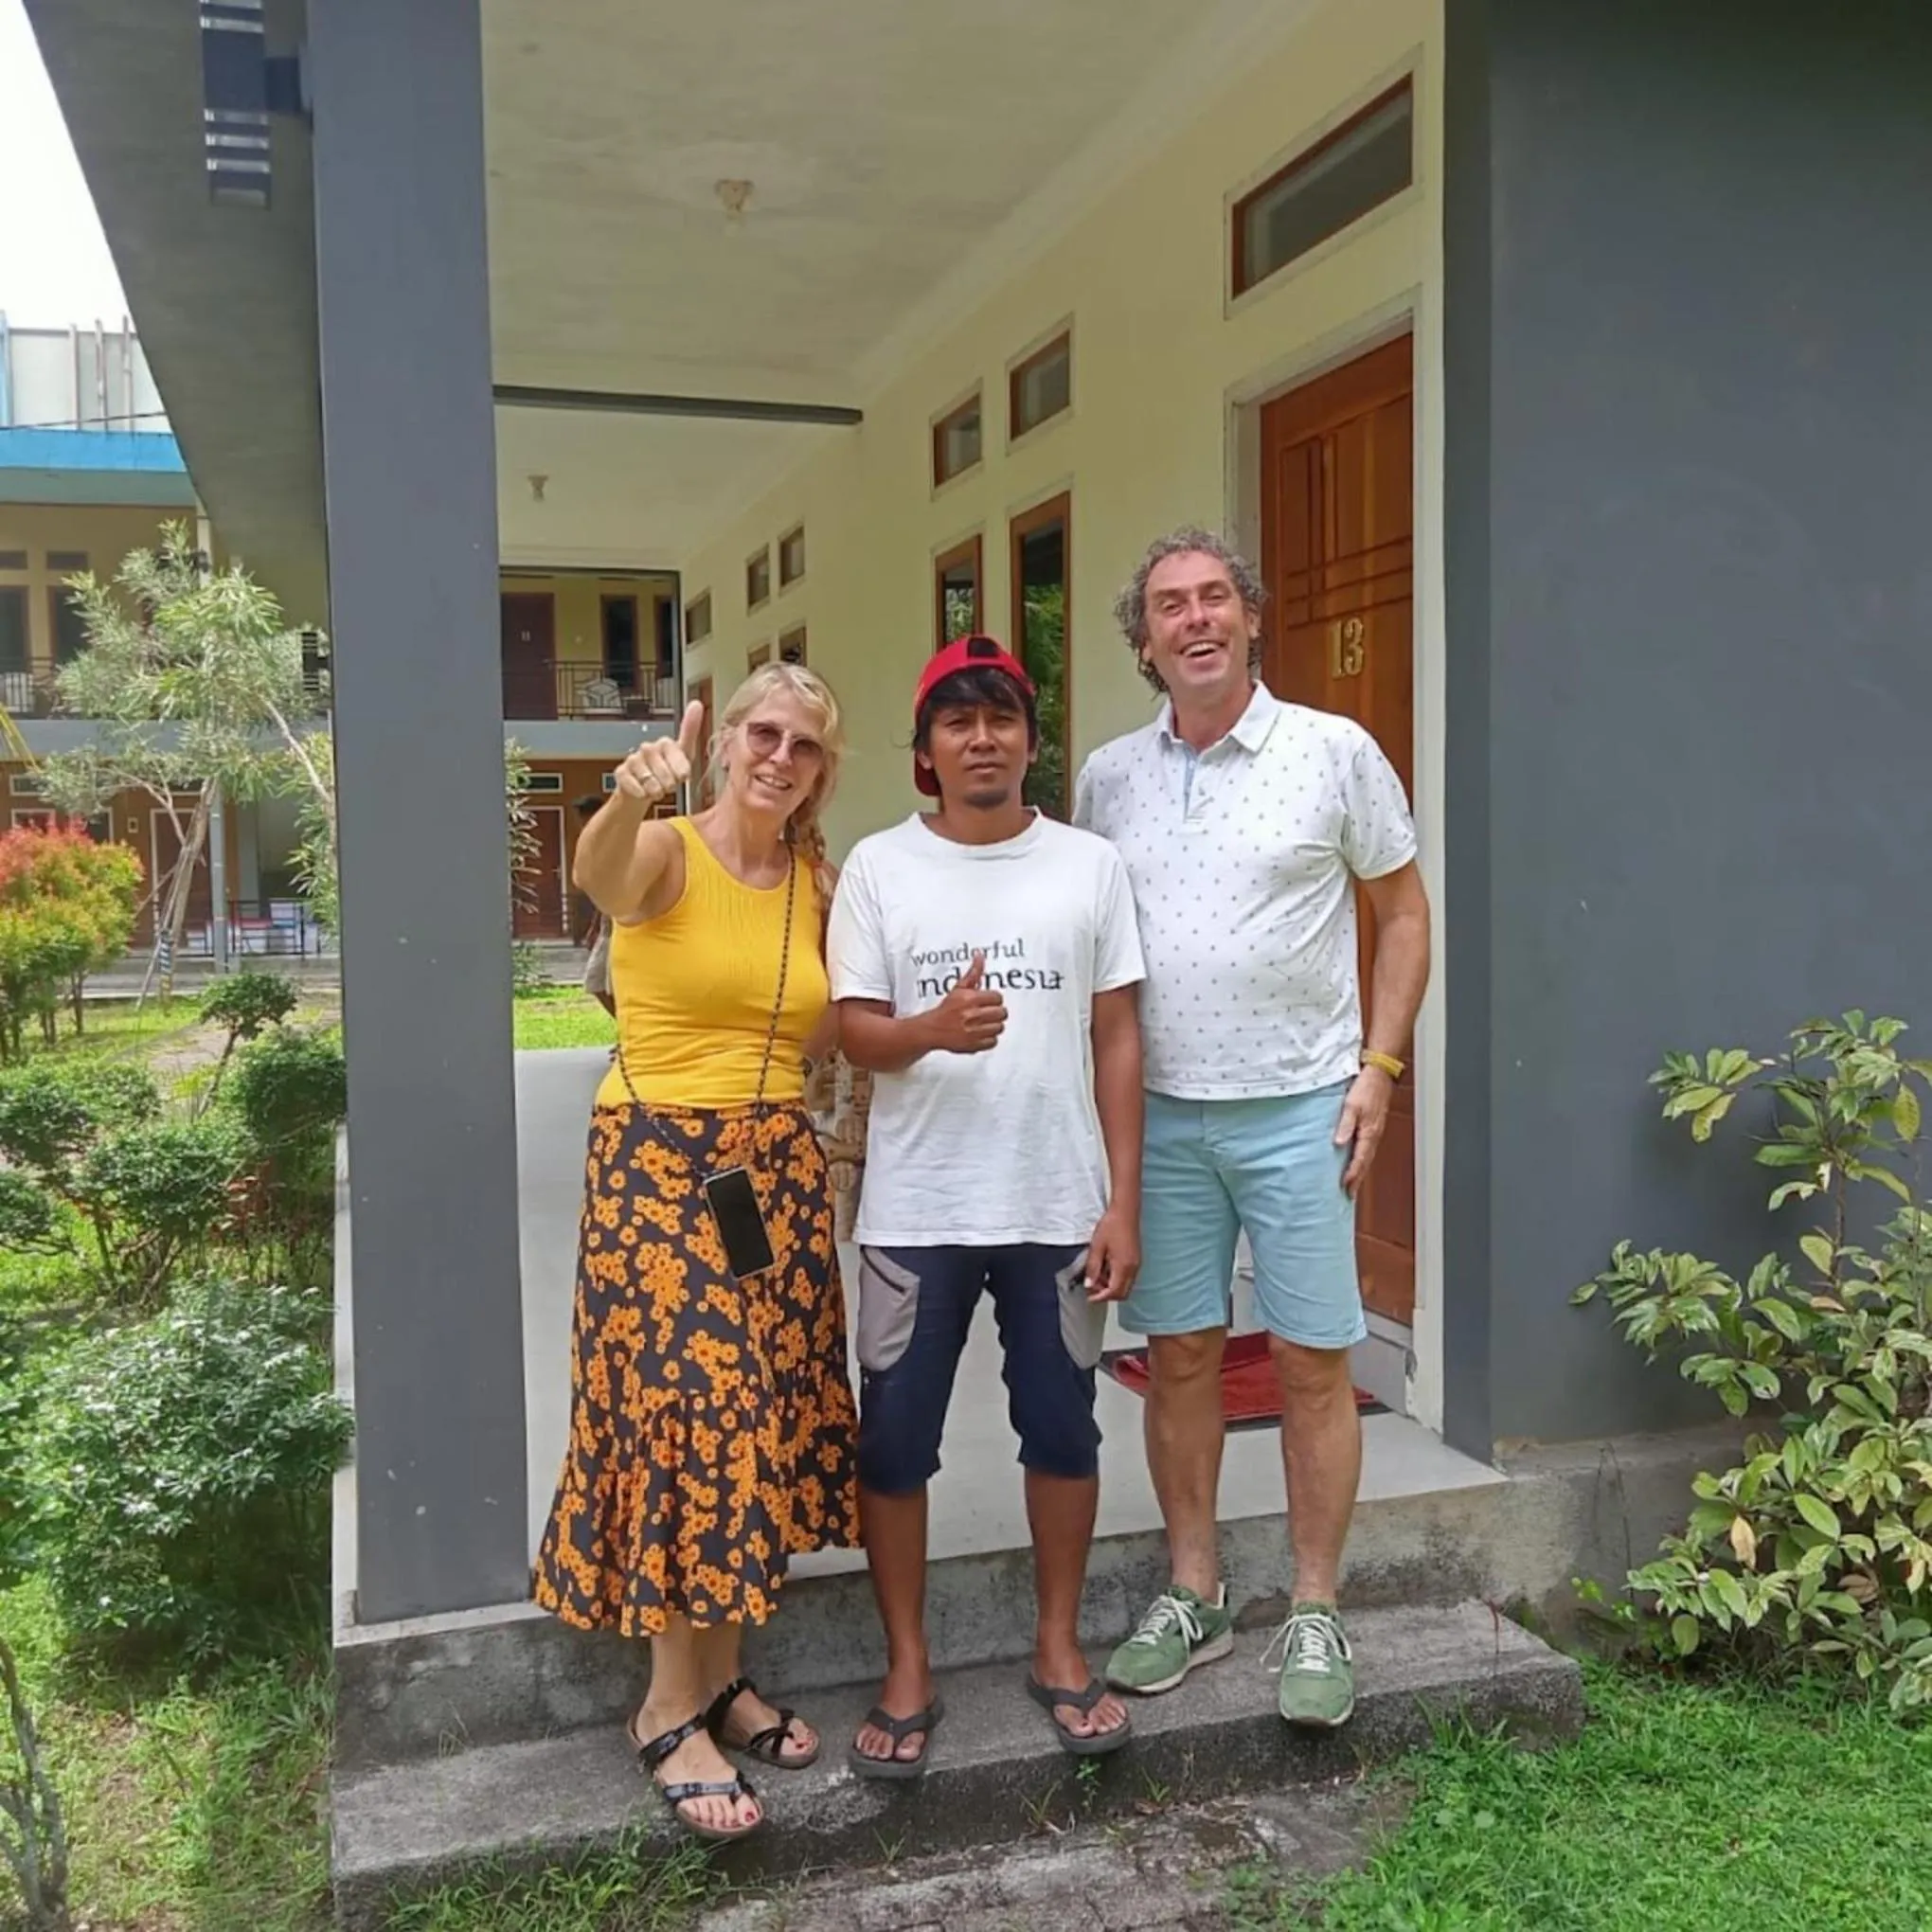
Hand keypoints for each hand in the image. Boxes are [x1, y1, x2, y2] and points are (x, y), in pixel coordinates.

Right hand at [613, 701, 704, 807]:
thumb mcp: (685, 756)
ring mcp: (633, 760)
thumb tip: (696, 703)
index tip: (681, 777)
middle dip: (669, 786)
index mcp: (665, 743)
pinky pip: (635, 787)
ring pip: (651, 782)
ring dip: (656, 791)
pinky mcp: (621, 772)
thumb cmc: (667, 771)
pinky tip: (643, 791)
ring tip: (656, 788)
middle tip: (667, 785)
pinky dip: (642, 794)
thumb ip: (690, 731)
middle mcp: (648, 748)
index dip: (681, 774)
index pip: (680, 761)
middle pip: (666, 775)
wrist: (644, 789)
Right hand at [922, 952, 1005, 1054]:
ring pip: (999, 1027)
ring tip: (984, 1023)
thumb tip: (980, 956)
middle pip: (1001, 1013)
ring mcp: (974, 1031)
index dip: (993, 999)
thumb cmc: (946, 1010)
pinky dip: (989, 1039)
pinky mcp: (974, 1045)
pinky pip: (993, 1041)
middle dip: (995, 1012)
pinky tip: (981, 1033)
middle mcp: (972, 1015)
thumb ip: (973, 973)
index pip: (998, 997)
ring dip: (994, 1025)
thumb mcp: (959, 988)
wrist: (932, 1029)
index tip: (988, 1001)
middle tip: (987, 1012)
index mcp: (970, 999)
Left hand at [1083, 1203, 1139, 1302]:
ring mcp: (1137, 1265)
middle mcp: (1133, 1268)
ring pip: (1126, 1286)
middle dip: (1107, 1294)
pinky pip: (1128, 1277)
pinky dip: (1117, 1279)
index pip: (1114, 1292)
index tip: (1089, 1297)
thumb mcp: (1096, 1247)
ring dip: (1112, 1287)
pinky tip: (1107, 1268)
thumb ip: (1093, 1268)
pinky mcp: (1136, 1260)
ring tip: (1098, 1275)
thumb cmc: (1111, 1226)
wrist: (1125, 1212)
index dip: (1100, 1297)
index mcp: (1123, 1266)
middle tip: (1093, 1286)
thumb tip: (1089, 1285)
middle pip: (1122, 1293)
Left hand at [1335, 1065, 1394, 1196]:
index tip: (1344, 1187)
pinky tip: (1356, 1161)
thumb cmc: (1366, 1088)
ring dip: (1360, 1171)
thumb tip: (1339, 1143)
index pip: (1359, 1160)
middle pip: (1365, 1163)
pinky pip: (1368, 1148)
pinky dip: (1362, 1159)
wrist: (1379, 1074)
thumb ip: (1345, 1124)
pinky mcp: (1373, 1126)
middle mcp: (1374, 1135)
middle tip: (1349, 1195)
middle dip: (1357, 1179)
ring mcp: (1375, 1131)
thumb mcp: (1351, 1105)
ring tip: (1352, 1184)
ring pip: (1367, 1157)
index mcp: (1369, 1132)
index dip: (1352, 1175)